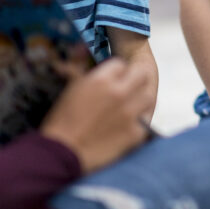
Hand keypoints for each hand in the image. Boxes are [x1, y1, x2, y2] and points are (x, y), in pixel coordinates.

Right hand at [40, 58, 152, 173]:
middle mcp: (119, 92)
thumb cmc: (60, 122)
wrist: (60, 154)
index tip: (113, 79)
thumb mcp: (69, 89)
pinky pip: (146, 120)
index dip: (117, 72)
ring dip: (141, 99)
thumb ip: (80, 71)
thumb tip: (81, 54)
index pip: (120, 64)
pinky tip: (130, 124)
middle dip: (135, 78)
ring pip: (149, 96)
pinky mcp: (135, 133)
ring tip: (133, 105)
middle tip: (129, 87)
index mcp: (101, 79)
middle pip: (141, 74)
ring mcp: (130, 113)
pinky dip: (140, 122)